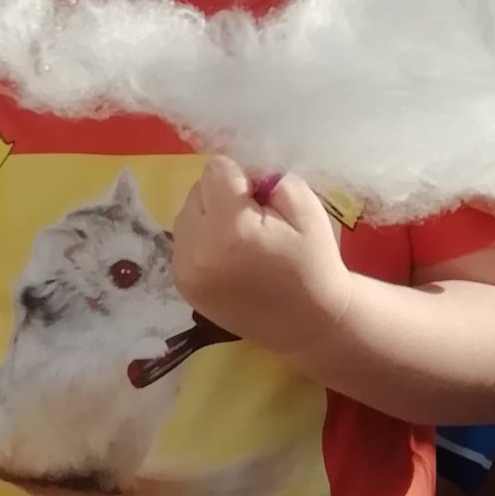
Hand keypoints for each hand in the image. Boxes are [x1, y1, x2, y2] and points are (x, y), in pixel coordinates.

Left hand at [171, 159, 352, 362]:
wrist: (308, 325)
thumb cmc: (313, 265)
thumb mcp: (307, 209)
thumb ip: (271, 178)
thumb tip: (243, 172)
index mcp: (230, 229)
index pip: (216, 170)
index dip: (243, 178)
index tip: (263, 201)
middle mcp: (197, 249)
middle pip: (197, 190)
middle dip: (223, 196)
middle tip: (255, 222)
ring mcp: (184, 270)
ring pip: (186, 213)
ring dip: (209, 216)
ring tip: (240, 241)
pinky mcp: (181, 284)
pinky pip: (184, 240)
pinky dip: (203, 240)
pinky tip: (229, 257)